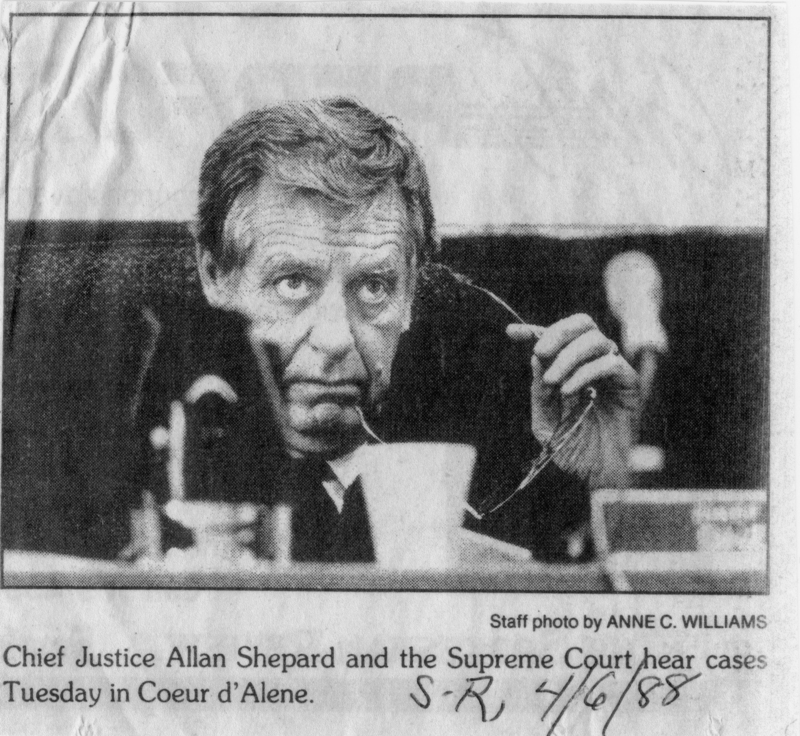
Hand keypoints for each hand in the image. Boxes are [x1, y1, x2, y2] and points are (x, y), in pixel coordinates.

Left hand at [507, 314, 639, 487]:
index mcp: (571, 369)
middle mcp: (593, 364)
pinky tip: (569, 390)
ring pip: (596, 340)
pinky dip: (586, 372)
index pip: (556, 338)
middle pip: (582, 324)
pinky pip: (611, 363)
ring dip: (569, 356)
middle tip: (540, 352)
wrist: (597, 476)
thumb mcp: (545, 420)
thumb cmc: (572, 450)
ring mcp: (612, 373)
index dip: (534, 330)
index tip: (512, 332)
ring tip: (553, 381)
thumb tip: (537, 357)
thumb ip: (539, 390)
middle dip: (557, 332)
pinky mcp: (629, 384)